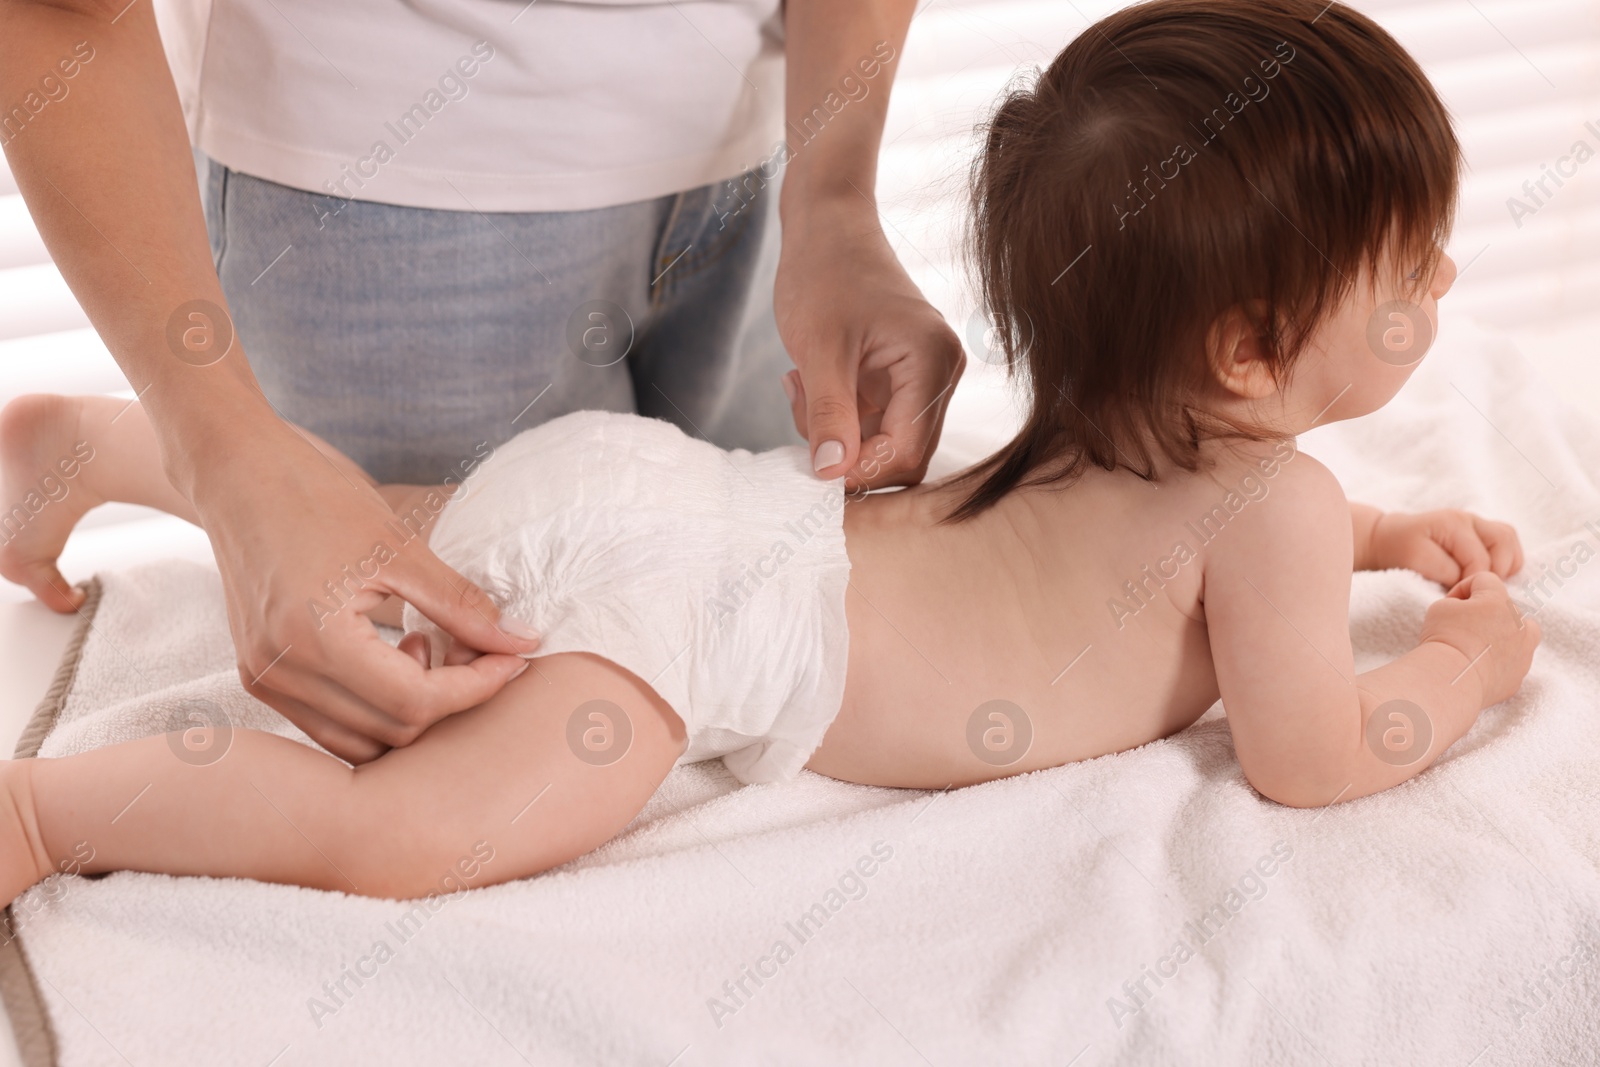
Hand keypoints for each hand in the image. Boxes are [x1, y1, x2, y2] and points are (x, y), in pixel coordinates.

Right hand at [187, 415, 539, 762]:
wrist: (240, 476)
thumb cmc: (318, 498)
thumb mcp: (400, 547)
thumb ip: (461, 605)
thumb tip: (520, 642)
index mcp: (313, 639)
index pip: (415, 701)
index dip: (476, 686)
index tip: (512, 658)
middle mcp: (280, 672)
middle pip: (392, 728)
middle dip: (448, 697)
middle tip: (475, 648)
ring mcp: (264, 680)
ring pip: (362, 740)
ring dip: (410, 708)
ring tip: (428, 648)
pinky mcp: (259, 676)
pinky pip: (330, 724)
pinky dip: (374, 707)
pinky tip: (393, 656)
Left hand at [774, 196, 964, 488]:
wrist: (828, 223)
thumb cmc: (824, 271)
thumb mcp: (818, 350)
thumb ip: (828, 415)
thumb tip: (832, 475)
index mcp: (932, 362)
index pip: (906, 451)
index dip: (860, 470)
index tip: (812, 460)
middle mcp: (941, 372)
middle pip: (902, 454)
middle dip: (848, 451)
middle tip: (804, 413)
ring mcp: (925, 375)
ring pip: (885, 442)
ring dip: (838, 433)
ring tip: (801, 386)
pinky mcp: (902, 376)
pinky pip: (873, 421)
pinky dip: (838, 416)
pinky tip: (809, 381)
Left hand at [1368, 509, 1523, 585]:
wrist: (1390, 539)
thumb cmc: (1400, 550)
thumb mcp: (1415, 560)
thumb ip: (1446, 570)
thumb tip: (1472, 580)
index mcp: (1453, 523)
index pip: (1479, 559)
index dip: (1471, 581)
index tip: (1455, 593)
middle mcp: (1470, 519)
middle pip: (1504, 542)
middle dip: (1495, 571)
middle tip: (1476, 589)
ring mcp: (1478, 524)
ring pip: (1509, 541)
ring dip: (1505, 565)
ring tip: (1485, 582)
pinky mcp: (1482, 533)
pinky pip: (1508, 544)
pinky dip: (1506, 561)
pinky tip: (1490, 575)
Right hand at [1420, 571, 1539, 708]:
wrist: (1450, 680)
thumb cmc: (1444, 639)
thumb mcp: (1440, 606)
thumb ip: (1458, 601)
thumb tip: (1468, 610)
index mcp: (1501, 602)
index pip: (1484, 580)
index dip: (1462, 590)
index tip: (1449, 606)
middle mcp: (1520, 624)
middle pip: (1504, 608)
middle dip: (1485, 613)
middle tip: (1461, 627)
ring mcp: (1524, 653)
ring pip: (1519, 635)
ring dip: (1501, 635)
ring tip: (1476, 646)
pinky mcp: (1519, 676)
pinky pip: (1512, 662)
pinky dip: (1498, 661)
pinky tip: (1476, 666)